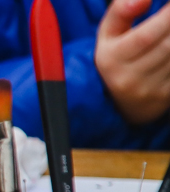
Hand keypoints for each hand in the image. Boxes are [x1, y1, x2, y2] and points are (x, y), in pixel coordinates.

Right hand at [95, 0, 169, 124]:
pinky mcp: (164, 97)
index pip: (145, 37)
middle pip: (166, 46)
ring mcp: (147, 90)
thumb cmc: (117, 56)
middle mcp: (128, 78)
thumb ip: (120, 11)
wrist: (121, 100)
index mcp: (112, 59)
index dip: (166, 18)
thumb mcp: (109, 33)